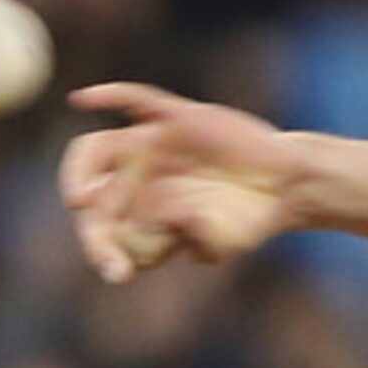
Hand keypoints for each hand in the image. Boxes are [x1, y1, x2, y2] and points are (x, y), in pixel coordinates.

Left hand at [58, 82, 297, 282]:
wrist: (286, 186)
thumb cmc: (250, 220)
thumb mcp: (222, 241)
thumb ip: (195, 236)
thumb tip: (165, 218)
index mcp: (140, 211)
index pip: (102, 227)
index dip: (102, 248)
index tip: (118, 271)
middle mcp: (137, 177)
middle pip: (89, 189)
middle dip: (91, 220)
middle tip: (94, 233)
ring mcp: (152, 146)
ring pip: (100, 148)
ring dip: (82, 171)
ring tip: (82, 198)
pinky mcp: (176, 118)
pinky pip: (136, 100)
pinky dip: (108, 96)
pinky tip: (83, 100)